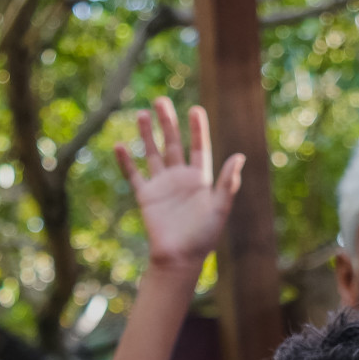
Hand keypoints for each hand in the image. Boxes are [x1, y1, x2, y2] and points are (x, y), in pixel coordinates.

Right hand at [113, 99, 245, 272]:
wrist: (179, 258)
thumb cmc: (203, 237)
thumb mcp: (220, 209)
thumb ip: (227, 183)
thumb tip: (239, 157)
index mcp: (200, 179)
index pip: (199, 147)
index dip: (197, 129)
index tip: (195, 109)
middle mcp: (180, 178)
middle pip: (173, 143)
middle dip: (167, 122)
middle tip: (160, 101)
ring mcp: (162, 186)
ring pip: (153, 153)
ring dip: (147, 134)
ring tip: (142, 113)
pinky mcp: (146, 197)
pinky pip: (134, 175)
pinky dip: (126, 162)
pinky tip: (120, 146)